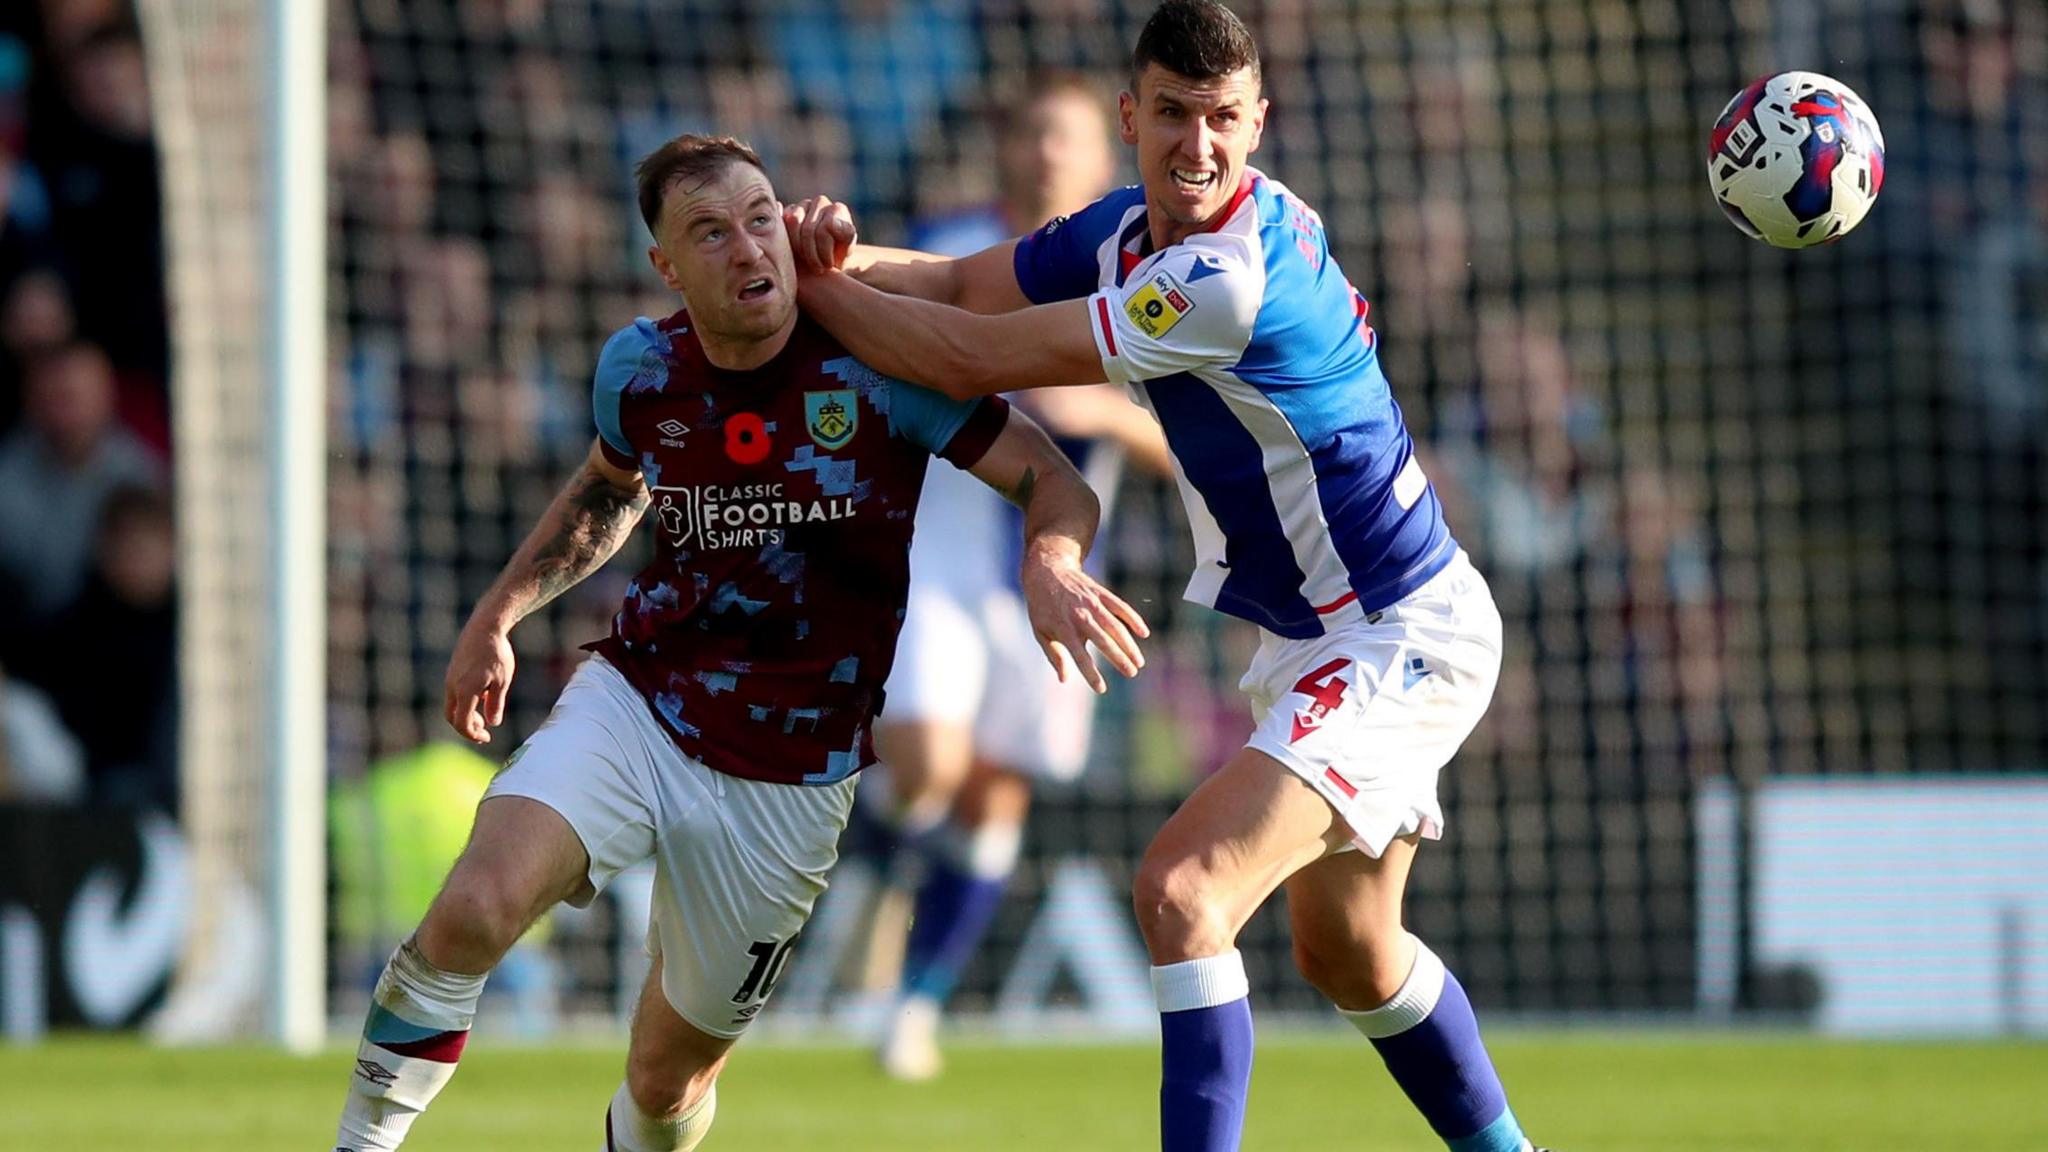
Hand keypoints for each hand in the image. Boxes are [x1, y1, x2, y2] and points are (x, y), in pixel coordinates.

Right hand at [444, 620, 514, 743]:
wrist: (485, 626)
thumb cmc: (497, 653)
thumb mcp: (502, 680)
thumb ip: (496, 703)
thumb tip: (493, 724)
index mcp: (465, 691)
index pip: (462, 723)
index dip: (472, 734)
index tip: (486, 738)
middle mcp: (453, 686)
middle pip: (452, 717)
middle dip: (467, 727)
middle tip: (484, 732)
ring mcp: (450, 678)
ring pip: (452, 705)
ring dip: (465, 714)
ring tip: (485, 715)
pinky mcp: (452, 671)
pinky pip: (454, 693)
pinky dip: (464, 702)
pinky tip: (482, 695)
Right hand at [783, 194, 856, 272]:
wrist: (825, 258)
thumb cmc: (838, 255)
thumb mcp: (847, 248)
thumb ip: (846, 233)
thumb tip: (831, 223)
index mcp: (838, 210)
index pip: (825, 230)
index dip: (824, 252)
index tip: (829, 265)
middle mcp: (820, 203)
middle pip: (808, 230)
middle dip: (812, 255)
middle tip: (818, 268)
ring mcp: (802, 205)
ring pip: (792, 223)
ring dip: (798, 248)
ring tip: (807, 261)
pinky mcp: (786, 211)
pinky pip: (781, 222)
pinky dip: (785, 240)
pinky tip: (794, 252)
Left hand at [1020, 542, 1149, 692]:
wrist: (1047, 571)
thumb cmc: (1043, 607)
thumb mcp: (1040, 632)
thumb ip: (1054, 655)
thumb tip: (1064, 679)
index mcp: (1064, 629)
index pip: (1080, 656)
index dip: (1091, 673)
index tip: (1102, 688)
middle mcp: (1080, 617)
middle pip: (1103, 641)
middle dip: (1119, 659)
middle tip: (1131, 673)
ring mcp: (1092, 604)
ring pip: (1115, 626)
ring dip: (1129, 645)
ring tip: (1139, 662)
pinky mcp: (1101, 593)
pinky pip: (1120, 607)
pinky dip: (1133, 619)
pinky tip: (1144, 633)